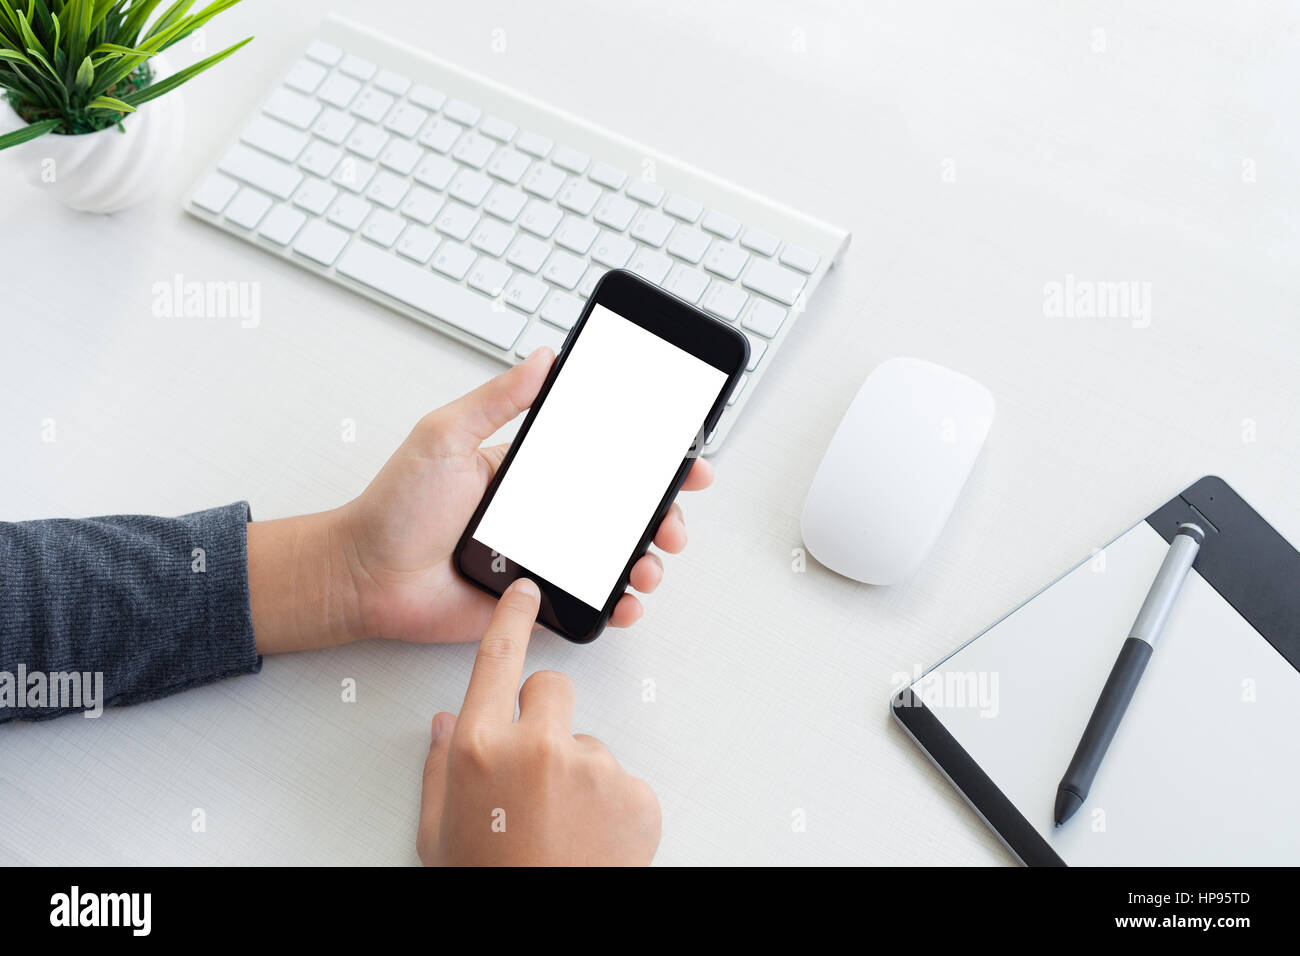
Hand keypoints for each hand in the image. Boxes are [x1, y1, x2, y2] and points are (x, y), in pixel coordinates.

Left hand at [247, 347, 713, 651]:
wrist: (366, 575)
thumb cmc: (396, 506)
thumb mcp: (446, 436)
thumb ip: (498, 399)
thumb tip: (545, 357)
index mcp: (529, 472)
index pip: (601, 459)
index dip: (647, 459)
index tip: (682, 457)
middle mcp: (543, 515)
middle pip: (620, 512)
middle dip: (661, 515)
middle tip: (674, 519)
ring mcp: (542, 559)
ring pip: (612, 559)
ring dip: (645, 560)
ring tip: (650, 564)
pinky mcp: (534, 601)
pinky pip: (586, 604)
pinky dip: (616, 605)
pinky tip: (627, 600)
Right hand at [417, 578, 660, 865]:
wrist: (543, 934)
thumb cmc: (488, 879)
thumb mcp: (439, 830)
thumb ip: (439, 767)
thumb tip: (446, 721)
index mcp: (480, 749)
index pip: (497, 659)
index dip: (512, 618)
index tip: (526, 592)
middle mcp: (538, 747)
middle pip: (553, 688)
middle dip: (545, 715)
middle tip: (536, 769)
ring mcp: (594, 768)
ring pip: (588, 744)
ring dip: (578, 774)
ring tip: (562, 826)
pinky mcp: (637, 794)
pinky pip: (623, 781)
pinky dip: (611, 805)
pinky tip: (591, 839)